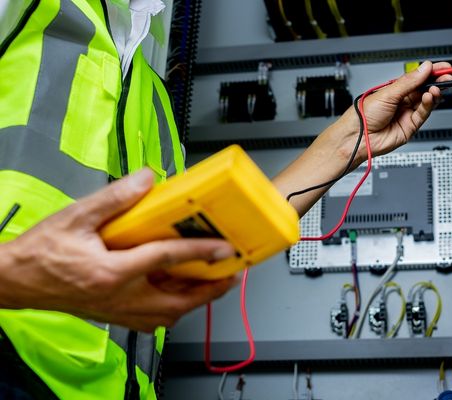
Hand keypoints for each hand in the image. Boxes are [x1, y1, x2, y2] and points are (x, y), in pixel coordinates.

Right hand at [0, 169, 237, 332]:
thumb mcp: (77, 215)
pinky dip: (174, 307)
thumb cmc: (41, 252)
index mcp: (111, 272)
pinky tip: (178, 292)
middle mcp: (119, 298)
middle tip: (231, 273)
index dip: (201, 251)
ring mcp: (117, 311)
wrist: (14, 280)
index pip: (167, 260)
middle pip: (178, 301)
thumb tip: (148, 179)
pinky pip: (154, 319)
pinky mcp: (114, 315)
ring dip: (195, 300)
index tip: (226, 247)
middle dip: (210, 290)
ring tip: (213, 283)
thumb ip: (116, 198)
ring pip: (169, 315)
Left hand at [336, 61, 451, 161]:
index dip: (430, 72)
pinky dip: (429, 105)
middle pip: (425, 89)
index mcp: (396, 90)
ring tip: (437, 88)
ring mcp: (407, 114)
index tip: (441, 66)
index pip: (417, 78)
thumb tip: (424, 68)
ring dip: (434, 93)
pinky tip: (430, 97)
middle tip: (446, 76)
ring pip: (427, 101)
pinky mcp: (410, 126)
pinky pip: (423, 114)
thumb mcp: (387, 93)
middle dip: (436, 82)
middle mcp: (402, 101)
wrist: (358, 137)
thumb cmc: (364, 115)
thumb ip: (408, 82)